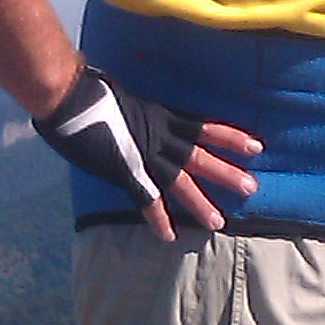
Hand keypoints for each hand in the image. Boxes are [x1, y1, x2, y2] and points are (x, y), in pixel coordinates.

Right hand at [32, 64, 260, 239]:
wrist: (68, 93)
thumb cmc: (90, 88)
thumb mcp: (126, 97)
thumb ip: (139, 111)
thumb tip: (139, 115)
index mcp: (161, 115)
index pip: (204, 128)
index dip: (230, 136)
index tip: (256, 145)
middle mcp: (159, 135)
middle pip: (200, 156)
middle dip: (226, 172)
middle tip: (251, 187)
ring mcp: (143, 154)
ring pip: (180, 181)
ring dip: (199, 202)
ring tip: (218, 222)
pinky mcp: (124, 170)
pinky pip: (145, 199)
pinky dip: (157, 218)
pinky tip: (169, 236)